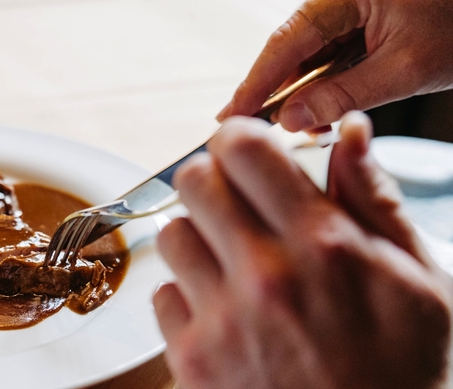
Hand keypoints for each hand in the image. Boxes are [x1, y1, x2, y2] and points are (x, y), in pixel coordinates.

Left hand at [153, 113, 452, 388]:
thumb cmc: (404, 375)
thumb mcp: (417, 278)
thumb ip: (373, 201)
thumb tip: (350, 136)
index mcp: (323, 245)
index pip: (245, 150)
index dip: (237, 140)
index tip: (242, 150)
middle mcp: (265, 275)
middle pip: (194, 183)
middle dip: (211, 181)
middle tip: (229, 201)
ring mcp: (222, 320)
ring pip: (172, 237)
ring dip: (196, 239)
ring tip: (227, 263)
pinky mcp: (192, 362)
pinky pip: (162, 297)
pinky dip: (184, 297)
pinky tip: (218, 312)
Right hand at [217, 0, 452, 131]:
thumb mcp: (407, 69)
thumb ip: (342, 95)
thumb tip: (290, 119)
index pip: (285, 42)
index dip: (254, 84)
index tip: (228, 117)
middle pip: (291, 47)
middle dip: (272, 91)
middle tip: (244, 129)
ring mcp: (353, 6)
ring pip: (309, 54)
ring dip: (300, 92)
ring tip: (291, 128)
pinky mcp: (366, 18)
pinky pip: (331, 53)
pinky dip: (323, 84)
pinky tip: (317, 111)